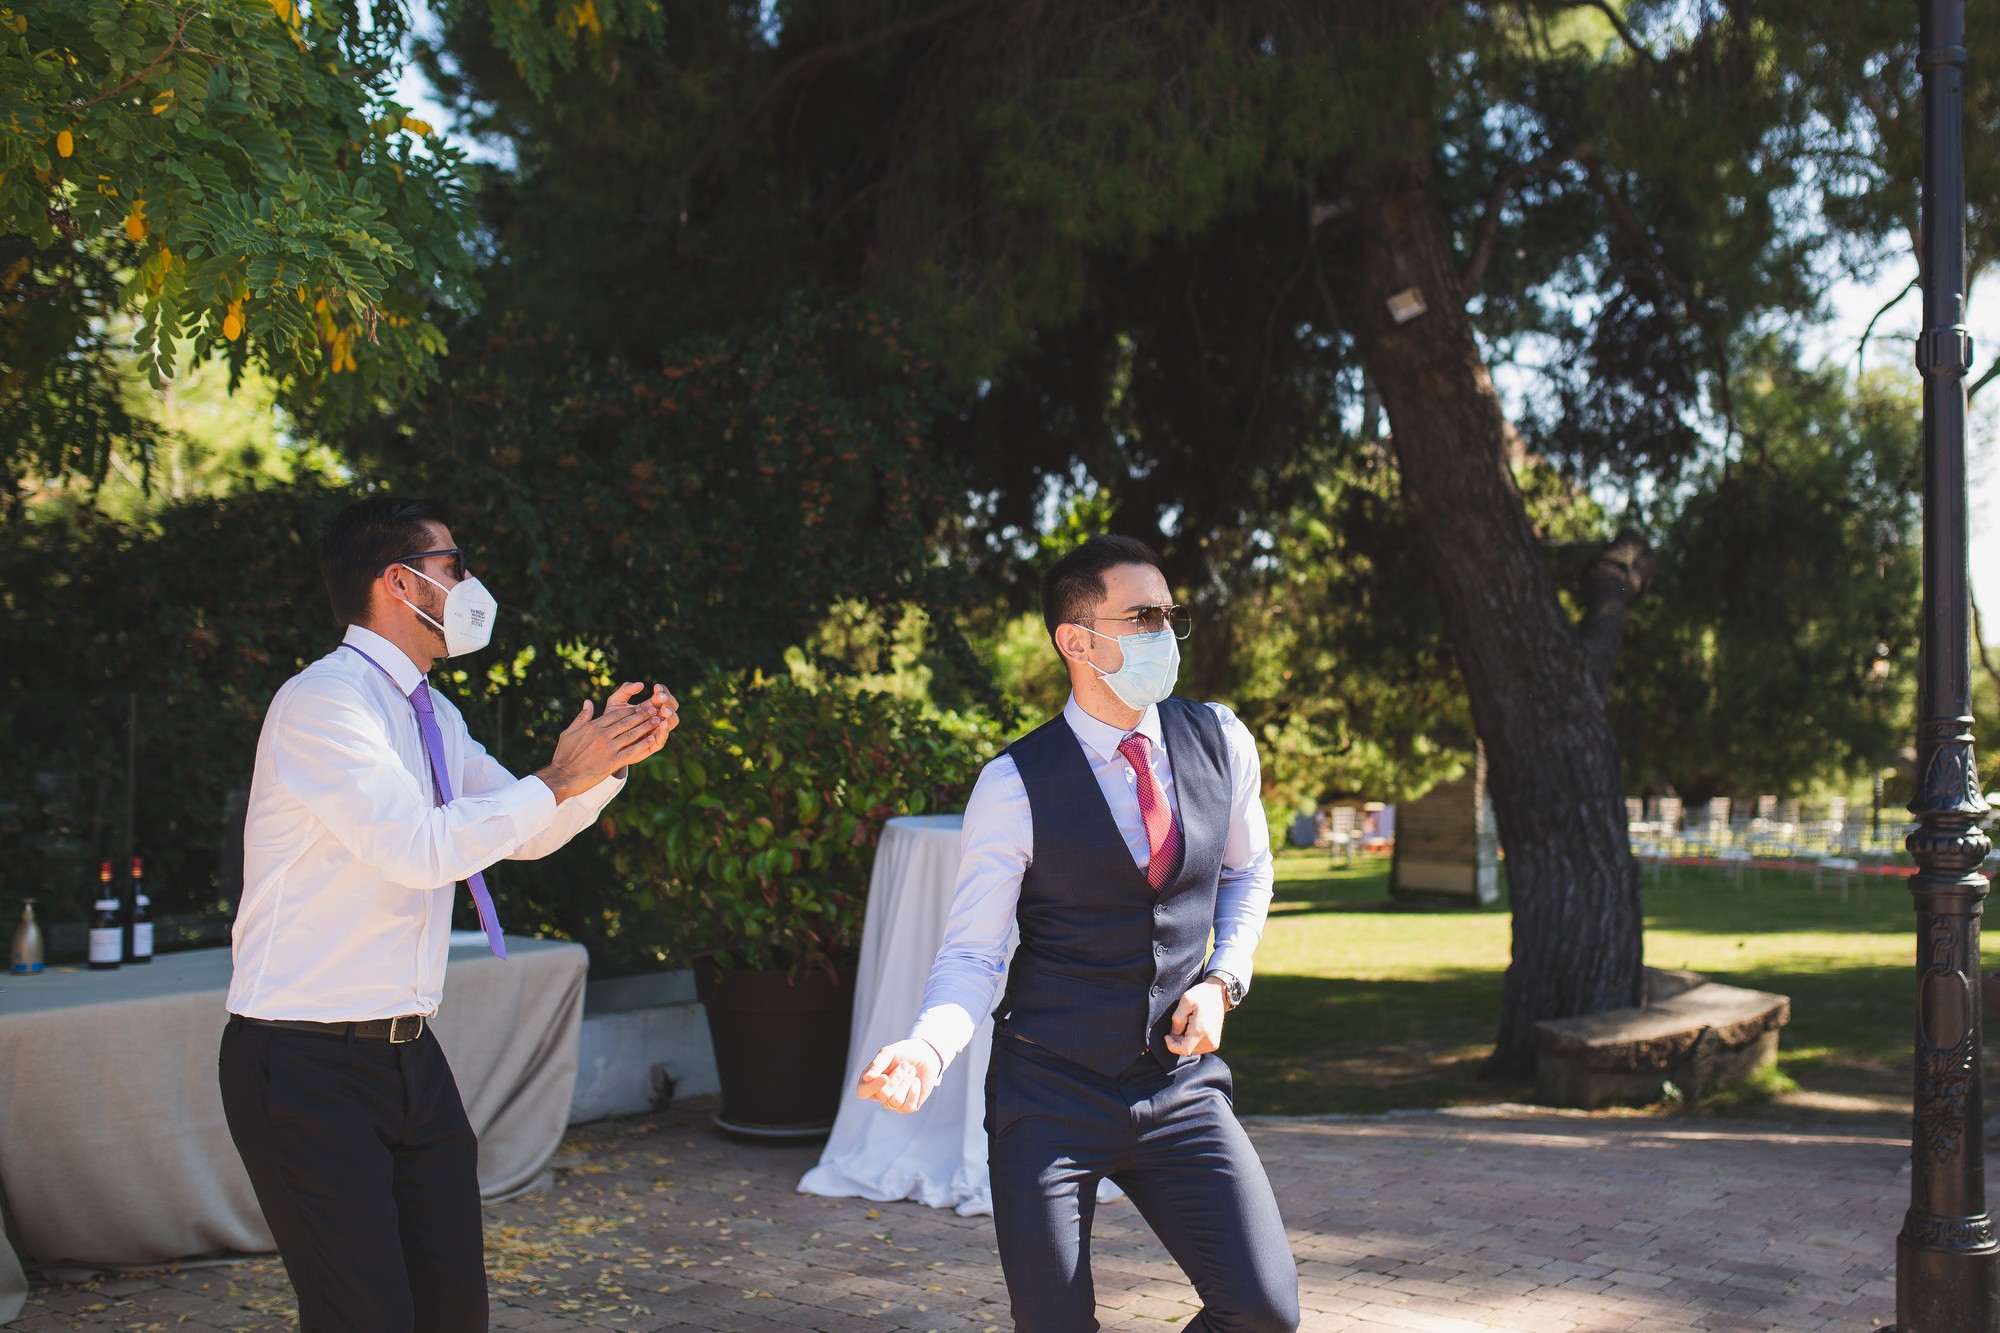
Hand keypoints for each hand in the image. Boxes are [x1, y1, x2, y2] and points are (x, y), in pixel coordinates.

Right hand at [535, 682, 677, 801]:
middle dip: (643, 715)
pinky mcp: (612, 761)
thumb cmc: (564, 755)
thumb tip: (588, 702)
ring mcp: (609, 748)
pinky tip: (652, 739)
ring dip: (647, 726)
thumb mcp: (569, 732)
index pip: (615, 714)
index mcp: (593, 726)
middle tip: (655, 709)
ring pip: (632, 734)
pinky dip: (643, 744)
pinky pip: (632, 751)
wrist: (563, 776)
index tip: (640, 706)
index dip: (630, 710)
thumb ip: (582, 717)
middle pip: (627, 722)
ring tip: (657, 720)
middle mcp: (602, 735)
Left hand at [601, 682, 678, 776]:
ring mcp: (656, 731)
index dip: (663, 690)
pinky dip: (665, 731)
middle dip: (668, 700)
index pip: (663, 696)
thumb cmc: (610, 721)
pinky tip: (662, 723)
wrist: (603, 742)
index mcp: (650, 707)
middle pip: (672, 707)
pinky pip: (663, 739)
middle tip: (660, 697)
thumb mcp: (615, 702)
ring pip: (672, 722)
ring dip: (670, 715)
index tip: (656, 687)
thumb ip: (625, 690)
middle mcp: (656, 718)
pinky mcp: (652, 745)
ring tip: (664, 710)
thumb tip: (641, 684)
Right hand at [855, 1039, 941, 1114]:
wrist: (924, 1055)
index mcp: (870, 1081)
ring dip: (906, 1082)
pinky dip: (915, 1090)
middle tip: (905, 1065)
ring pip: (896, 1101)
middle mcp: (879, 1094)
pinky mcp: (907, 1107)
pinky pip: (908, 1106)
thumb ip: (877, 1064)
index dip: (873, 1086)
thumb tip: (867, 1078)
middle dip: (897, 1078)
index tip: (885, 1077)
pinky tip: (916, 1081)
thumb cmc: (903, 1054)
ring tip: (911, 1070)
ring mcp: (893, 1102)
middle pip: (882, 1095)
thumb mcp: (888, 1053)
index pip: (863, 1091)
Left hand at [1165, 978, 1227, 1056]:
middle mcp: (1209, 1040)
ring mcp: (1213, 1043)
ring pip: (1191, 1050)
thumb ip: (1177, 1018)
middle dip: (1178, 1040)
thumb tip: (1175, 1033)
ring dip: (1185, 1040)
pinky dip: (1192, 1040)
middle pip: (1186, 1050)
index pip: (1184, 1049)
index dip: (1172, 1045)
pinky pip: (1198, 1047)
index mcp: (1201, 1030)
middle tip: (1180, 1023)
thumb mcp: (1186, 1000)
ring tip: (1188, 1024)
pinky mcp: (1214, 1044)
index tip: (1167, 1036)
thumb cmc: (1202, 995)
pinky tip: (1193, 1028)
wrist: (1219, 994)